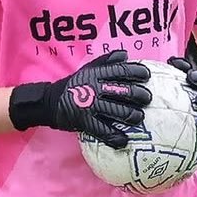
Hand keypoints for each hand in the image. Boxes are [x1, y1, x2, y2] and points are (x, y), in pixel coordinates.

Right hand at [8, 54, 151, 146]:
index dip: (137, 72)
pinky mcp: (85, 122)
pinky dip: (115, 137)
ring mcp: (90, 106)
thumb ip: (106, 62)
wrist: (49, 101)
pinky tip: (123, 140)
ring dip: (132, 115)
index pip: (121, 70)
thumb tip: (125, 55)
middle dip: (140, 95)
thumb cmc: (74, 85)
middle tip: (147, 99)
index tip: (147, 75)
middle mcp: (95, 88)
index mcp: (96, 75)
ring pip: (117, 111)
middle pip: (124, 91)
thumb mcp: (87, 69)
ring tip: (138, 118)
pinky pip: (103, 131)